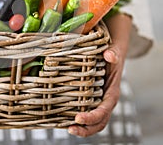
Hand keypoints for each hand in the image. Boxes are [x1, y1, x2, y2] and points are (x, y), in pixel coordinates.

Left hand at [68, 13, 131, 136]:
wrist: (111, 53)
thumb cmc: (111, 53)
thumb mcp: (113, 51)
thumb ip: (113, 53)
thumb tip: (109, 55)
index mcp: (112, 91)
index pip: (104, 109)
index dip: (92, 116)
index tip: (78, 118)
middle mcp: (106, 99)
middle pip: (100, 121)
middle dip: (87, 128)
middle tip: (70, 128)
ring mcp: (99, 101)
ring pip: (95, 121)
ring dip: (83, 128)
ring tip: (67, 128)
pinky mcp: (92, 98)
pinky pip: (88, 112)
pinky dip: (80, 120)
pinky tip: (65, 119)